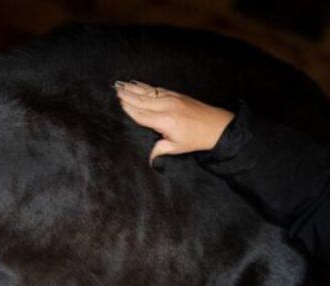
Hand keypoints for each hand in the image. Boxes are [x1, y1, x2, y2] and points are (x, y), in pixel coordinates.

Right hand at [114, 81, 234, 163]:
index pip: (141, 114)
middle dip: (127, 95)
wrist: (216, 126)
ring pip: (148, 92)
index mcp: (165, 121)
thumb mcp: (177, 148)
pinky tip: (137, 83)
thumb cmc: (196, 138)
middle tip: (113, 90)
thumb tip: (148, 158)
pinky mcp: (175, 95)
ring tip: (120, 84)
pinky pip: (156, 89)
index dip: (128, 108)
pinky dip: (145, 86)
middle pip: (141, 100)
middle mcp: (166, 107)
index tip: (117, 103)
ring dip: (133, 88)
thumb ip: (160, 150)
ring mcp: (171, 99)